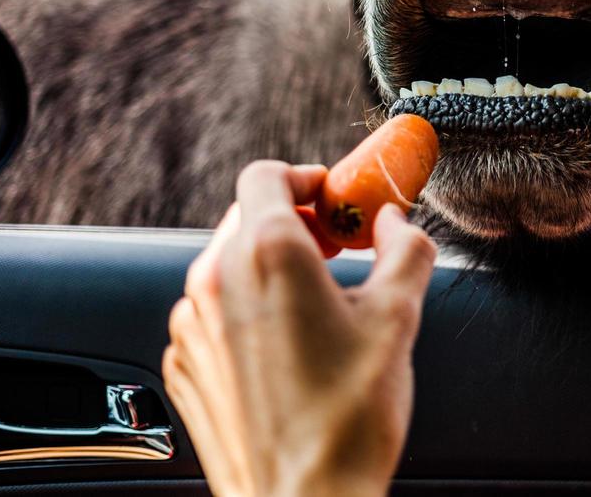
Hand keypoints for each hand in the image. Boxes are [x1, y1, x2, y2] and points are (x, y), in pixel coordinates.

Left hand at [163, 160, 437, 496]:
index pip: (267, 173)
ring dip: (272, 268)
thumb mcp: (400, 317)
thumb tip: (399, 224)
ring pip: (229, 267)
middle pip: (248, 216)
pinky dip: (248, 313)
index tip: (336, 198)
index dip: (307, 177)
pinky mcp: (185, 367)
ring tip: (321, 303)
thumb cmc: (349, 418)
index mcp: (266, 254)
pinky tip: (292, 348)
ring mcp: (191, 328)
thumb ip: (405, 249)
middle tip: (339, 247)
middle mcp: (215, 282)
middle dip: (296, 221)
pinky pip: (213, 316)